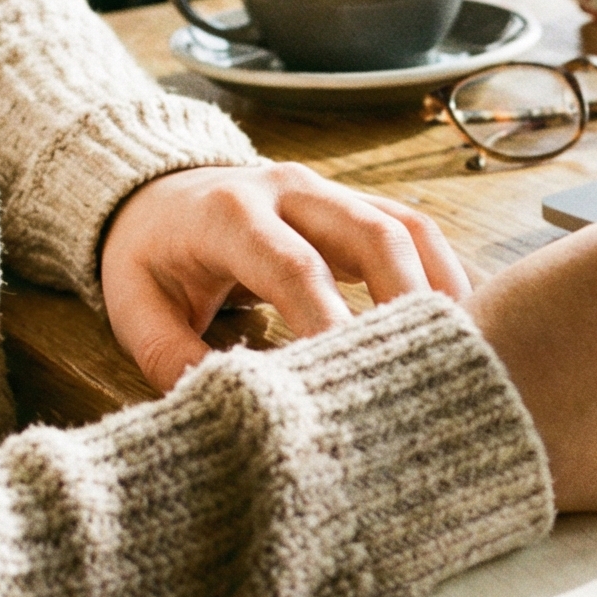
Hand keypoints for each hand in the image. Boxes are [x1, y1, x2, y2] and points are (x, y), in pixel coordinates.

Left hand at [100, 163, 468, 390]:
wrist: (156, 193)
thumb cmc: (150, 255)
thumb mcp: (135, 306)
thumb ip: (173, 357)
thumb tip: (230, 406)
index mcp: (229, 213)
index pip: (295, 267)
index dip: (330, 321)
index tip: (352, 379)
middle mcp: (288, 189)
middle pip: (373, 234)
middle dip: (407, 301)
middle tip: (428, 366)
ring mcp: (329, 192)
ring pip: (407, 226)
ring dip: (438, 287)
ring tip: (462, 349)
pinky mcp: (355, 204)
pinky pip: (414, 230)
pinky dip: (442, 275)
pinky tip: (460, 323)